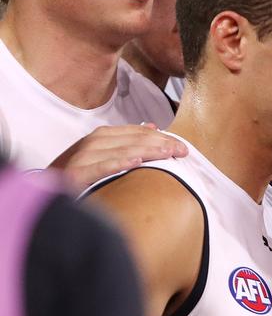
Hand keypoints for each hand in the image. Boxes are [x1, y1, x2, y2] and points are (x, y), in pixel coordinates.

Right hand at [49, 123, 186, 191]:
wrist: (45, 188)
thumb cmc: (79, 171)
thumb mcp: (103, 153)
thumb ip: (127, 140)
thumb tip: (153, 126)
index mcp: (103, 136)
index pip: (138, 133)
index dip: (163, 138)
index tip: (183, 147)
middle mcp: (93, 142)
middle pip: (133, 139)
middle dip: (161, 143)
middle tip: (183, 151)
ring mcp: (83, 157)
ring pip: (121, 150)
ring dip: (146, 151)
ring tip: (168, 154)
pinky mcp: (75, 174)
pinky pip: (100, 167)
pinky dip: (118, 163)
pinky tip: (135, 163)